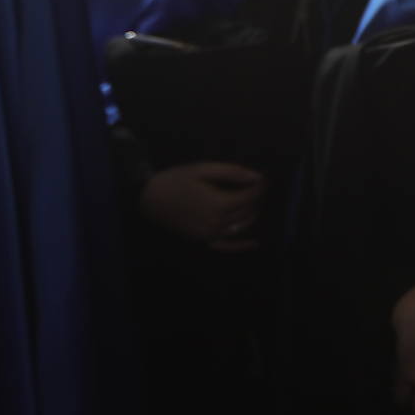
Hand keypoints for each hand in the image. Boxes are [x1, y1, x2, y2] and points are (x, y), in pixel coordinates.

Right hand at [139, 161, 267, 251]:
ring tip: (255, 201)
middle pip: (247, 211)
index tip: (265, 177)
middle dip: (257, 198)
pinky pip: (226, 246)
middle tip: (260, 186)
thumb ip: (233, 172)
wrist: (149, 198)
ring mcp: (210, 234)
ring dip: (252, 214)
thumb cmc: (177, 180)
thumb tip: (257, 177)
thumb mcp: (204, 169)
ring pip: (240, 226)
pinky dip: (241, 245)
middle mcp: (217, 222)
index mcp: (219, 203)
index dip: (260, 186)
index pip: (250, 196)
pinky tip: (255, 243)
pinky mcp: (203, 240)